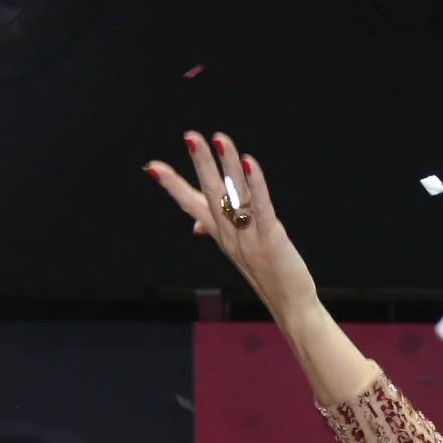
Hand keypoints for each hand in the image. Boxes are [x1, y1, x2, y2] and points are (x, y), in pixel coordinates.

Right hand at [144, 131, 318, 321]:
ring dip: (227, 165)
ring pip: (234, 196)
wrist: (291, 307)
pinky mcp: (271, 239)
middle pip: (211, 194)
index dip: (173, 186)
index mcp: (220, 235)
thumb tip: (194, 225)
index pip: (191, 206)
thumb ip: (216, 232)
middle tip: (190, 136)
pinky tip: (250, 163)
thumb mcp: (237, 253)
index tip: (151, 167)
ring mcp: (248, 238)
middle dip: (200, 164)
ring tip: (220, 139)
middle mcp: (230, 235)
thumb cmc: (267, 275)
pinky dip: (255, 184)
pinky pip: (260, 207)